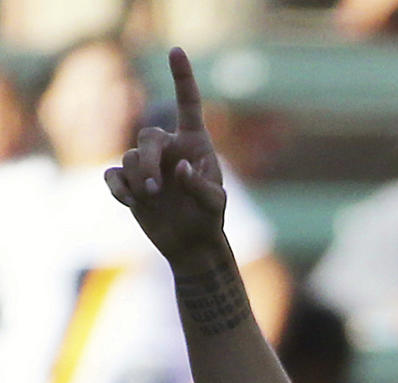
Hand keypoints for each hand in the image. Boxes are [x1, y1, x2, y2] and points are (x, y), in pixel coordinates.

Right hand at [104, 47, 225, 263]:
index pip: (187, 105)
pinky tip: (132, 202)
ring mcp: (146, 165)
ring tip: (152, 199)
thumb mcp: (214, 206)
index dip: (182, 78)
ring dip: (139, 179)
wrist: (190, 245)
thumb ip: (201, 187)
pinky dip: (119, 189)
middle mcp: (168, 149)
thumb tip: (179, 168)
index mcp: (193, 144)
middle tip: (157, 188)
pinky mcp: (129, 183)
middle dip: (148, 161)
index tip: (177, 51)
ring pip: (129, 158)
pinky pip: (112, 176)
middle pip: (147, 136)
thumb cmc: (208, 220)